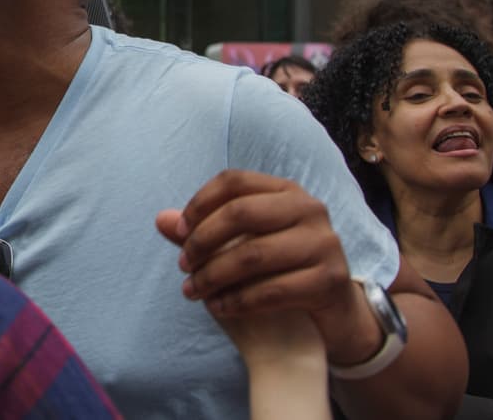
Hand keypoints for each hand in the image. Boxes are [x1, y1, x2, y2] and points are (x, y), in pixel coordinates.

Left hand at [156, 170, 380, 365]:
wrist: (332, 311)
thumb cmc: (279, 269)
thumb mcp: (242, 244)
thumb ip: (204, 231)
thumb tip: (161, 220)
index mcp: (285, 190)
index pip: (233, 181)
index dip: (199, 203)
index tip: (179, 232)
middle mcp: (309, 209)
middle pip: (241, 213)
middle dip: (203, 240)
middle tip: (184, 265)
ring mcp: (324, 243)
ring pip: (254, 254)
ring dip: (214, 276)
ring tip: (192, 291)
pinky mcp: (331, 280)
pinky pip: (273, 290)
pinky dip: (238, 300)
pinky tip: (219, 307)